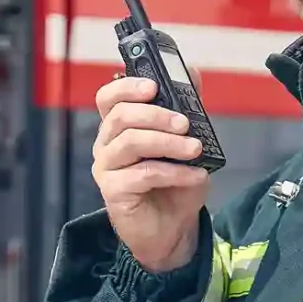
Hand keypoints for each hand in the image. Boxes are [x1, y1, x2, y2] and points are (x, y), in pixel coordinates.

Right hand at [91, 74, 207, 274]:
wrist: (174, 229)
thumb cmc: (175, 184)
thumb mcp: (187, 142)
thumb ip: (186, 108)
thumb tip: (193, 72)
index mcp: (119, 128)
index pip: (108, 98)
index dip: (127, 87)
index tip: (154, 87)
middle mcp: (106, 145)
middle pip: (120, 116)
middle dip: (157, 115)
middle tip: (185, 123)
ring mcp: (107, 168)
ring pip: (130, 142)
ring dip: (168, 143)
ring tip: (195, 149)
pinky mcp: (113, 192)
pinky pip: (142, 174)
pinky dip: (174, 172)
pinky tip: (195, 175)